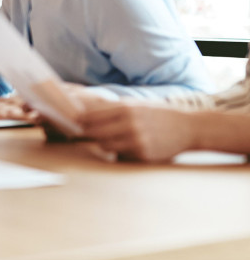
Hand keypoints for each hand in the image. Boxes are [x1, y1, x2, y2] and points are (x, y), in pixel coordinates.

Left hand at [77, 100, 195, 161]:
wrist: (188, 127)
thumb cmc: (158, 114)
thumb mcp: (137, 104)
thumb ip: (114, 108)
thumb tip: (87, 111)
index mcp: (126, 108)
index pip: (92, 115)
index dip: (79, 120)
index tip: (72, 121)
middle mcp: (129, 124)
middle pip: (94, 131)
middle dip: (86, 132)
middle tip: (80, 132)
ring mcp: (136, 140)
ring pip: (105, 145)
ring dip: (101, 143)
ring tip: (105, 139)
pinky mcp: (143, 155)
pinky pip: (120, 155)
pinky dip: (117, 151)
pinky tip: (122, 146)